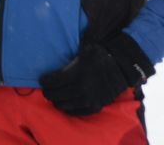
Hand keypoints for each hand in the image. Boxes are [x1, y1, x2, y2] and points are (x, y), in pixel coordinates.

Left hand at [39, 33, 154, 115]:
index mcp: (77, 74)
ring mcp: (89, 99)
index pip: (52, 82)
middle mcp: (82, 89)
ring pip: (63, 105)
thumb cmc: (100, 56)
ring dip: (56, 101)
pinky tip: (65, 104)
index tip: (42, 80)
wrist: (122, 67)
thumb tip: (52, 53)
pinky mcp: (96, 106)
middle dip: (48, 92)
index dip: (45, 81)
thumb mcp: (83, 51)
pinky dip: (68, 109)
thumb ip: (69, 56)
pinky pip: (76, 112)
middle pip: (55, 95)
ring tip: (54, 96)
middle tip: (46, 89)